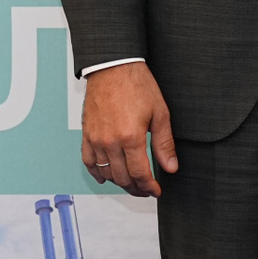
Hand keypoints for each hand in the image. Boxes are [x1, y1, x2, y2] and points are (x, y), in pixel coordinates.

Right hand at [80, 63, 176, 196]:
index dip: (149, 187)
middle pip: (122, 177)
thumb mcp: (159, 113)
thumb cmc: (137, 85)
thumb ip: (164, 143)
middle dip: (136, 188)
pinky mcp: (86, 134)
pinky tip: (105, 176)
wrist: (113, 67)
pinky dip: (96, 172)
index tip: (155, 191)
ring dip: (118, 182)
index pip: (140, 174)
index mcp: (131, 137)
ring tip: (130, 182)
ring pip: (105, 172)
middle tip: (145, 189)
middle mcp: (111, 141)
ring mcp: (96, 139)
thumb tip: (170, 167)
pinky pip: (88, 161)